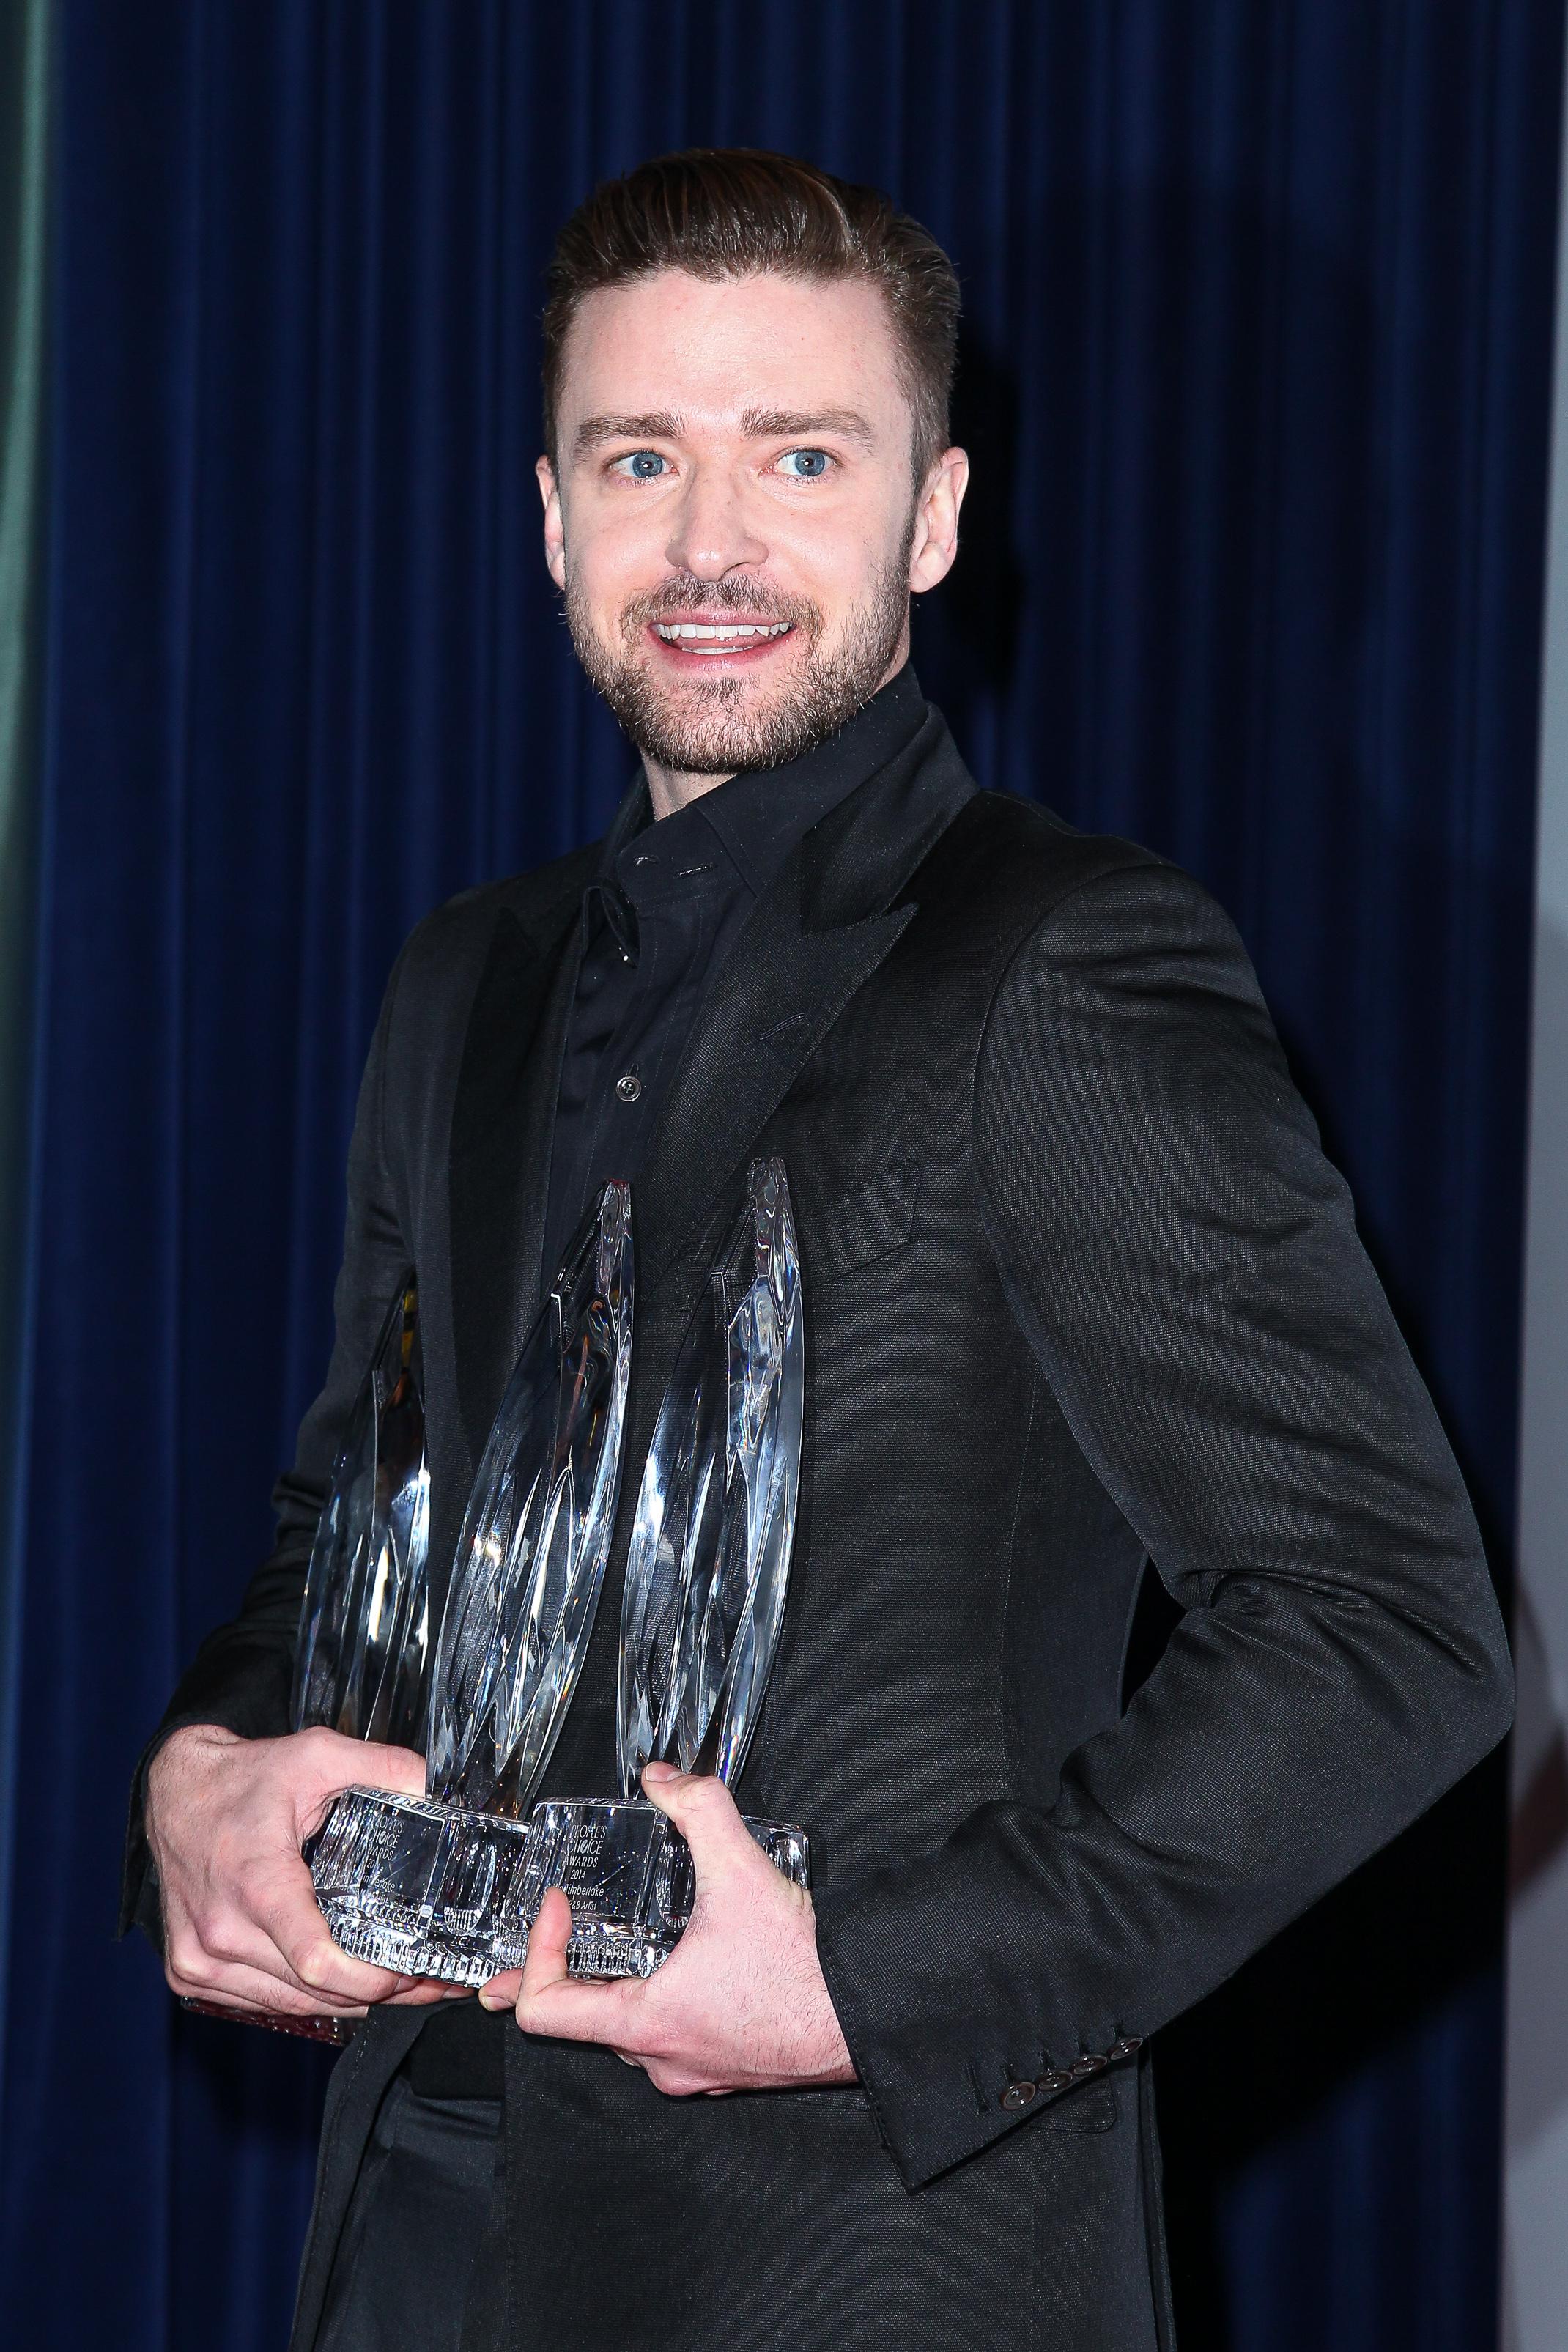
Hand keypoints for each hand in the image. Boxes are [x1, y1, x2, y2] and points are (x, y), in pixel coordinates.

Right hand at [145, 1723, 453, 2022]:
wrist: (175, 1792)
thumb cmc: (243, 1778)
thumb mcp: (318, 1754)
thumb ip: (386, 1767)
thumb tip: (441, 1788)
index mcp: (254, 1881)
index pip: (314, 1958)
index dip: (370, 1979)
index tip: (410, 1974)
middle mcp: (221, 1930)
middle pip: (312, 1989)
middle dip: (375, 1991)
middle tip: (425, 1981)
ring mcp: (200, 1958)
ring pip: (289, 2004)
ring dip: (343, 2001)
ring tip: (396, 1987)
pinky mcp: (190, 1972)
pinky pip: (261, 2002)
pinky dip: (302, 1997)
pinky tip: (338, 1982)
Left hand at [479, 1763, 855, 2095]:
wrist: (864, 2011)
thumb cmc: (804, 1967)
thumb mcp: (741, 1870)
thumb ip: (699, 1809)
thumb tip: (665, 1778)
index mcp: (648, 2022)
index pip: (546, 2012)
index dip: (536, 1954)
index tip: (559, 1908)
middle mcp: (661, 2058)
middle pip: (581, 2021)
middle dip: (565, 1967)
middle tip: (551, 1933)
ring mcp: (691, 2070)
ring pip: (627, 2030)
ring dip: (614, 1986)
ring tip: (613, 1944)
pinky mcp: (722, 2068)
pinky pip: (669, 2038)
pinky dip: (658, 2000)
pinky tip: (678, 1965)